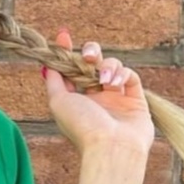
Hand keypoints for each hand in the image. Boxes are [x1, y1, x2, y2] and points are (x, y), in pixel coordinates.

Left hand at [44, 26, 154, 157]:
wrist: (111, 146)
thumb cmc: (81, 127)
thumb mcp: (58, 102)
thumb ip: (54, 82)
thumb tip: (48, 64)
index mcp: (75, 101)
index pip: (70, 71)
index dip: (67, 53)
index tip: (63, 36)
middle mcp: (94, 99)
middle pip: (92, 64)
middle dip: (90, 53)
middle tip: (88, 55)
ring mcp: (115, 98)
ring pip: (112, 66)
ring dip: (108, 66)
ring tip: (104, 80)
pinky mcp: (135, 99)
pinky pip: (130, 75)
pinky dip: (123, 73)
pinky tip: (116, 83)